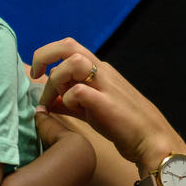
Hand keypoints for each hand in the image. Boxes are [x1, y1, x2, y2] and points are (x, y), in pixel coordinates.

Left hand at [30, 38, 185, 169]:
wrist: (150, 140)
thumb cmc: (121, 124)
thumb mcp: (90, 110)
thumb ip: (68, 103)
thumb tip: (44, 103)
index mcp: (99, 69)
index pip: (69, 47)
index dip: (47, 54)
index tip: (36, 74)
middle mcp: (102, 71)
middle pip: (69, 45)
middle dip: (45, 55)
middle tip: (35, 75)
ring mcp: (106, 85)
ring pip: (73, 63)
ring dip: (57, 80)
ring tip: (53, 101)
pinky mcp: (107, 103)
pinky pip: (78, 91)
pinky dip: (67, 100)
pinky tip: (70, 112)